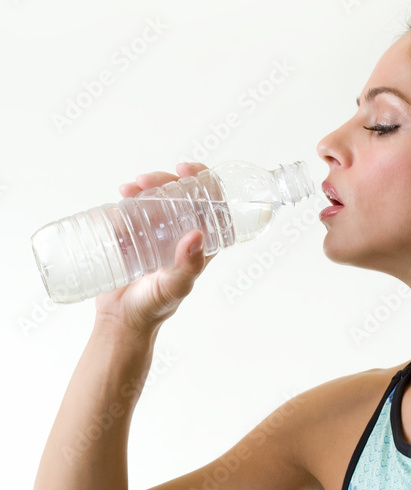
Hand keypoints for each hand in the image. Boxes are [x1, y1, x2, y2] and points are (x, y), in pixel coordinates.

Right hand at [94, 162, 212, 336]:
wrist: (121, 320)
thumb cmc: (154, 308)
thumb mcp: (175, 287)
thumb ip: (188, 267)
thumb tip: (197, 235)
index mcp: (200, 245)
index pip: (211, 204)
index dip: (204, 180)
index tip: (185, 170)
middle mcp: (181, 235)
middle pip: (181, 195)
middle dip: (166, 180)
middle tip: (147, 181)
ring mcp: (157, 234)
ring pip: (158, 198)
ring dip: (146, 185)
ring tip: (129, 188)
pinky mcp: (134, 235)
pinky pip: (135, 208)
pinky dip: (130, 196)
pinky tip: (122, 194)